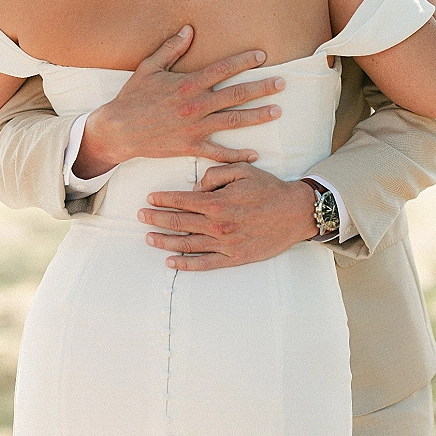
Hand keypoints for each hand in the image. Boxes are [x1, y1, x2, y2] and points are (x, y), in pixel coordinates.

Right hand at [73, 26, 283, 177]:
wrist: (118, 130)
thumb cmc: (132, 97)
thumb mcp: (149, 68)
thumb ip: (171, 49)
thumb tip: (189, 30)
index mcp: (187, 84)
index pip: (222, 69)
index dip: (244, 61)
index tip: (262, 55)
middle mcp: (195, 105)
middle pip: (236, 94)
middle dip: (261, 88)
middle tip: (282, 83)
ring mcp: (194, 128)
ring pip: (233, 121)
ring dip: (258, 116)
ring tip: (277, 111)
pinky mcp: (190, 147)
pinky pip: (218, 153)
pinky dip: (237, 155)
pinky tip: (254, 154)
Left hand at [138, 163, 318, 270]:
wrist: (295, 212)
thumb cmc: (268, 188)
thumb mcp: (242, 170)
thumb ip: (215, 175)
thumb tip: (195, 186)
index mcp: (218, 202)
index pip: (182, 201)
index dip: (163, 199)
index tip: (149, 198)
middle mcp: (218, 225)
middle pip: (179, 223)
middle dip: (156, 219)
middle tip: (140, 216)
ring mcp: (225, 245)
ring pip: (187, 245)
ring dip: (164, 241)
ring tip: (148, 237)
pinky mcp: (235, 258)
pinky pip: (205, 264)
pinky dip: (185, 264)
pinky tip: (170, 261)